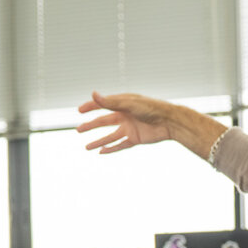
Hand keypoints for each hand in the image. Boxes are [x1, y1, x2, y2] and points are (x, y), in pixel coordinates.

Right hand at [76, 91, 225, 157]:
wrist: (169, 122)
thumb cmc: (151, 108)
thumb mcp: (128, 104)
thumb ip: (110, 102)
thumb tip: (93, 94)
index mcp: (122, 103)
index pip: (102, 105)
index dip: (90, 107)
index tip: (79, 111)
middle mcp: (124, 115)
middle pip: (103, 122)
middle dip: (90, 126)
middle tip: (78, 130)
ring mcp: (129, 128)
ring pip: (110, 136)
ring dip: (98, 141)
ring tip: (86, 147)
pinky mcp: (135, 139)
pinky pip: (120, 145)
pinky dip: (111, 149)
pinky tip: (101, 152)